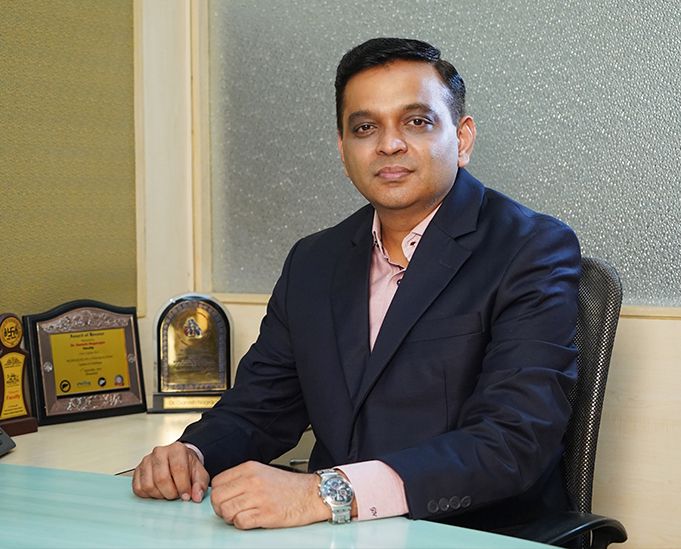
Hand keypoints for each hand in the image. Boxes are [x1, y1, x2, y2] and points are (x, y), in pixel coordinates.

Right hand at [132, 441, 208, 502]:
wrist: (178, 460)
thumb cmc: (188, 467)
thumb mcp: (199, 473)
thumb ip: (200, 484)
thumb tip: (196, 497)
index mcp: (177, 449)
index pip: (178, 469)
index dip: (183, 486)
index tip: (186, 496)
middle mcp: (159, 452)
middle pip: (161, 479)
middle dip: (171, 493)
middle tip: (176, 495)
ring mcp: (146, 460)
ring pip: (149, 485)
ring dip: (159, 495)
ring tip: (168, 492)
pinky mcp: (138, 470)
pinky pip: (138, 488)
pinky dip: (148, 495)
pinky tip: (158, 491)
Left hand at [210, 461, 328, 528]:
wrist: (311, 494)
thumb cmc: (289, 486)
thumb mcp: (262, 472)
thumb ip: (242, 479)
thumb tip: (223, 492)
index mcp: (249, 468)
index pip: (217, 482)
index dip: (218, 494)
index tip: (225, 499)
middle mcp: (251, 481)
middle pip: (217, 497)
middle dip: (220, 508)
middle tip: (230, 510)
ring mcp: (258, 497)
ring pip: (225, 511)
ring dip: (230, 517)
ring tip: (241, 516)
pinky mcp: (265, 514)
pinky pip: (239, 522)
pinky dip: (241, 524)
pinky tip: (250, 520)